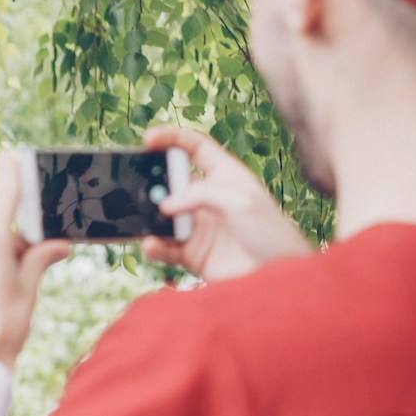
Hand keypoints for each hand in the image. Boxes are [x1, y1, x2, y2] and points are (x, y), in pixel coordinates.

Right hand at [140, 125, 313, 281]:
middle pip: (172, 181)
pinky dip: (153, 246)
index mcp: (226, 176)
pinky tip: (151, 245)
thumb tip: (165, 205)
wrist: (278, 277)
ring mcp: (199, 226)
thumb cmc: (270, 234)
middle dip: (152, 181)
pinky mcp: (191, 253)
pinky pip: (164, 247)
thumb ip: (200, 194)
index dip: (173, 138)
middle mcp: (209, 199)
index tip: (148, 139)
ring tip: (141, 217)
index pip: (196, 148)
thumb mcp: (240, 201)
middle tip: (137, 185)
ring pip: (163, 215)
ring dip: (149, 215)